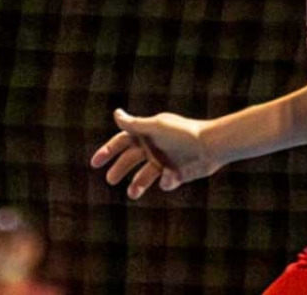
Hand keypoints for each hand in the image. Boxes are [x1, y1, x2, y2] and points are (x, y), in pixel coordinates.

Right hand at [90, 110, 222, 198]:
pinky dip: (165, 182)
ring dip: (137, 184)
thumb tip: (116, 113)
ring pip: (143, 176)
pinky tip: (171, 177)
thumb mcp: (156, 127)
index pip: (122, 142)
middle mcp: (153, 148)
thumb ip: (135, 124)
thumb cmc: (183, 133)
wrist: (210, 146)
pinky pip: (164, 182)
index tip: (95, 163)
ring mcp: (164, 162)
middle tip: (111, 180)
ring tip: (133, 193)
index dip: (108, 151)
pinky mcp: (175, 174)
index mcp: (147, 135)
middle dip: (119, 169)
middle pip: (129, 160)